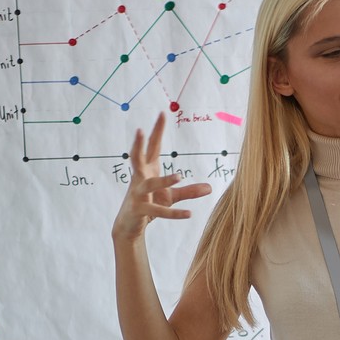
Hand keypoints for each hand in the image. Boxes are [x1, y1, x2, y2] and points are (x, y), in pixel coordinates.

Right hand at [111, 113, 212, 245]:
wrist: (129, 226)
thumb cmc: (148, 205)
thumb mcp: (170, 197)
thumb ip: (189, 191)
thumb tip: (210, 188)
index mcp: (147, 170)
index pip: (153, 147)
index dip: (157, 131)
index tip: (162, 113)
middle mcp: (140, 178)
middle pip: (138, 157)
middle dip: (140, 143)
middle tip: (141, 128)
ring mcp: (138, 194)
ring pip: (151, 184)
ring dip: (164, 180)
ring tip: (179, 176)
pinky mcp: (140, 210)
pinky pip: (158, 211)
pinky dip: (174, 213)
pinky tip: (189, 214)